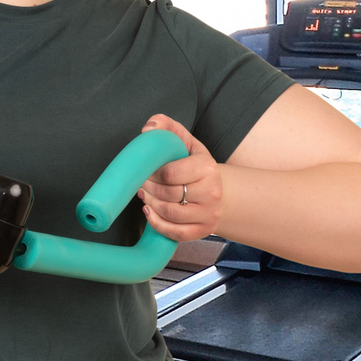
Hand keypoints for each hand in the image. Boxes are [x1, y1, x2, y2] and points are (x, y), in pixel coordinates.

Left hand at [137, 114, 222, 241]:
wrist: (217, 189)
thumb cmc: (194, 165)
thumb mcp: (184, 141)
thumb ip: (166, 128)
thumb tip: (148, 128)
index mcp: (206, 167)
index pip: (169, 173)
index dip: (151, 173)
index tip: (146, 171)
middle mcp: (212, 191)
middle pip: (168, 194)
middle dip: (148, 188)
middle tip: (143, 183)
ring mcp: (209, 213)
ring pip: (170, 213)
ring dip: (151, 204)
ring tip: (147, 195)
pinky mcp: (203, 230)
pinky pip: (175, 233)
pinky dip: (157, 224)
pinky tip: (150, 212)